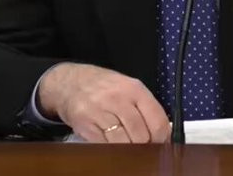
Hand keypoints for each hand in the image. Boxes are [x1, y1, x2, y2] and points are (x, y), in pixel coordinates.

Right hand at [37, 62, 169, 142]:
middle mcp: (117, 99)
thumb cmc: (103, 87)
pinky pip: (105, 146)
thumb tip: (163, 134)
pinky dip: (110, 149)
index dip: (161, 139)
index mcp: (134, 89)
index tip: (160, 144)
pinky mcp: (86, 125)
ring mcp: (100, 112)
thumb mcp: (128, 87)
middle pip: (141, 136)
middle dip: (144, 146)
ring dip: (127, 149)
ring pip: (124, 144)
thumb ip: (145, 107)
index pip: (157, 121)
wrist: (69, 82)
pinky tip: (110, 142)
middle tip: (141, 147)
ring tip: (125, 145)